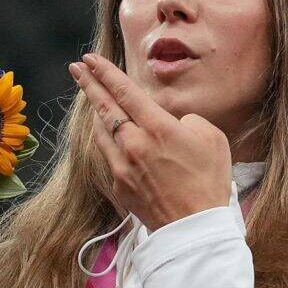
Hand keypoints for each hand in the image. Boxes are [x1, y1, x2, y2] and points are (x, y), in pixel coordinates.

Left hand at [69, 52, 231, 232]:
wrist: (194, 228)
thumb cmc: (208, 182)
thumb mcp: (211, 139)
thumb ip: (188, 121)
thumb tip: (171, 123)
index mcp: (157, 128)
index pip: (124, 91)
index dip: (105, 72)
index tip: (89, 59)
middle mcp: (133, 143)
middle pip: (104, 107)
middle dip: (89, 83)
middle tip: (76, 68)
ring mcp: (122, 165)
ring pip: (101, 131)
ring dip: (95, 111)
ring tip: (92, 97)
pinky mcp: (119, 185)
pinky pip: (108, 154)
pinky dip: (105, 139)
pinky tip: (107, 134)